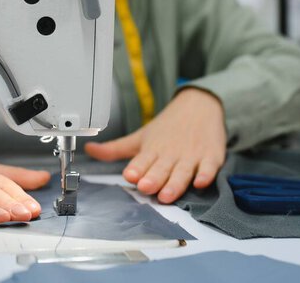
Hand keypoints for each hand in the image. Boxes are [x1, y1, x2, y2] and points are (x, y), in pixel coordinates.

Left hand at [85, 88, 226, 202]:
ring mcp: (191, 155)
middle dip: (153, 178)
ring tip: (166, 194)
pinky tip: (200, 182)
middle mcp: (170, 153)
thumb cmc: (167, 127)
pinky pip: (209, 167)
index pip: (142, 161)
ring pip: (182, 172)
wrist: (199, 105)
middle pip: (161, 168)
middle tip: (145, 186)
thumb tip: (88, 150)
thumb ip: (115, 149)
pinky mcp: (211, 156)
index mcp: (152, 149)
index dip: (136, 168)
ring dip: (175, 183)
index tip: (129, 175)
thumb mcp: (140, 137)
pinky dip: (206, 174)